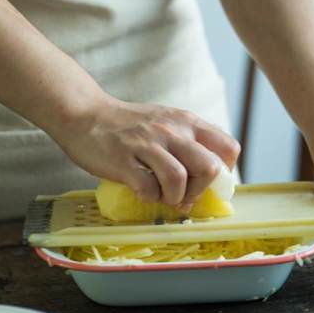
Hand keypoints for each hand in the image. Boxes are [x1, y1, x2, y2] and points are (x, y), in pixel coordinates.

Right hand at [51, 95, 240, 208]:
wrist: (84, 114)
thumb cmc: (127, 125)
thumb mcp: (166, 122)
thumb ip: (187, 143)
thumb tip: (207, 178)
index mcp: (187, 122)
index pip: (229, 148)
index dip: (225, 171)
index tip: (207, 181)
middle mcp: (172, 130)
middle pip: (210, 168)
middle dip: (200, 189)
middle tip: (184, 194)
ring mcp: (147, 144)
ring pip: (180, 180)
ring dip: (174, 197)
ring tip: (162, 195)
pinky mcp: (124, 160)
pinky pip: (148, 188)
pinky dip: (149, 197)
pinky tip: (142, 191)